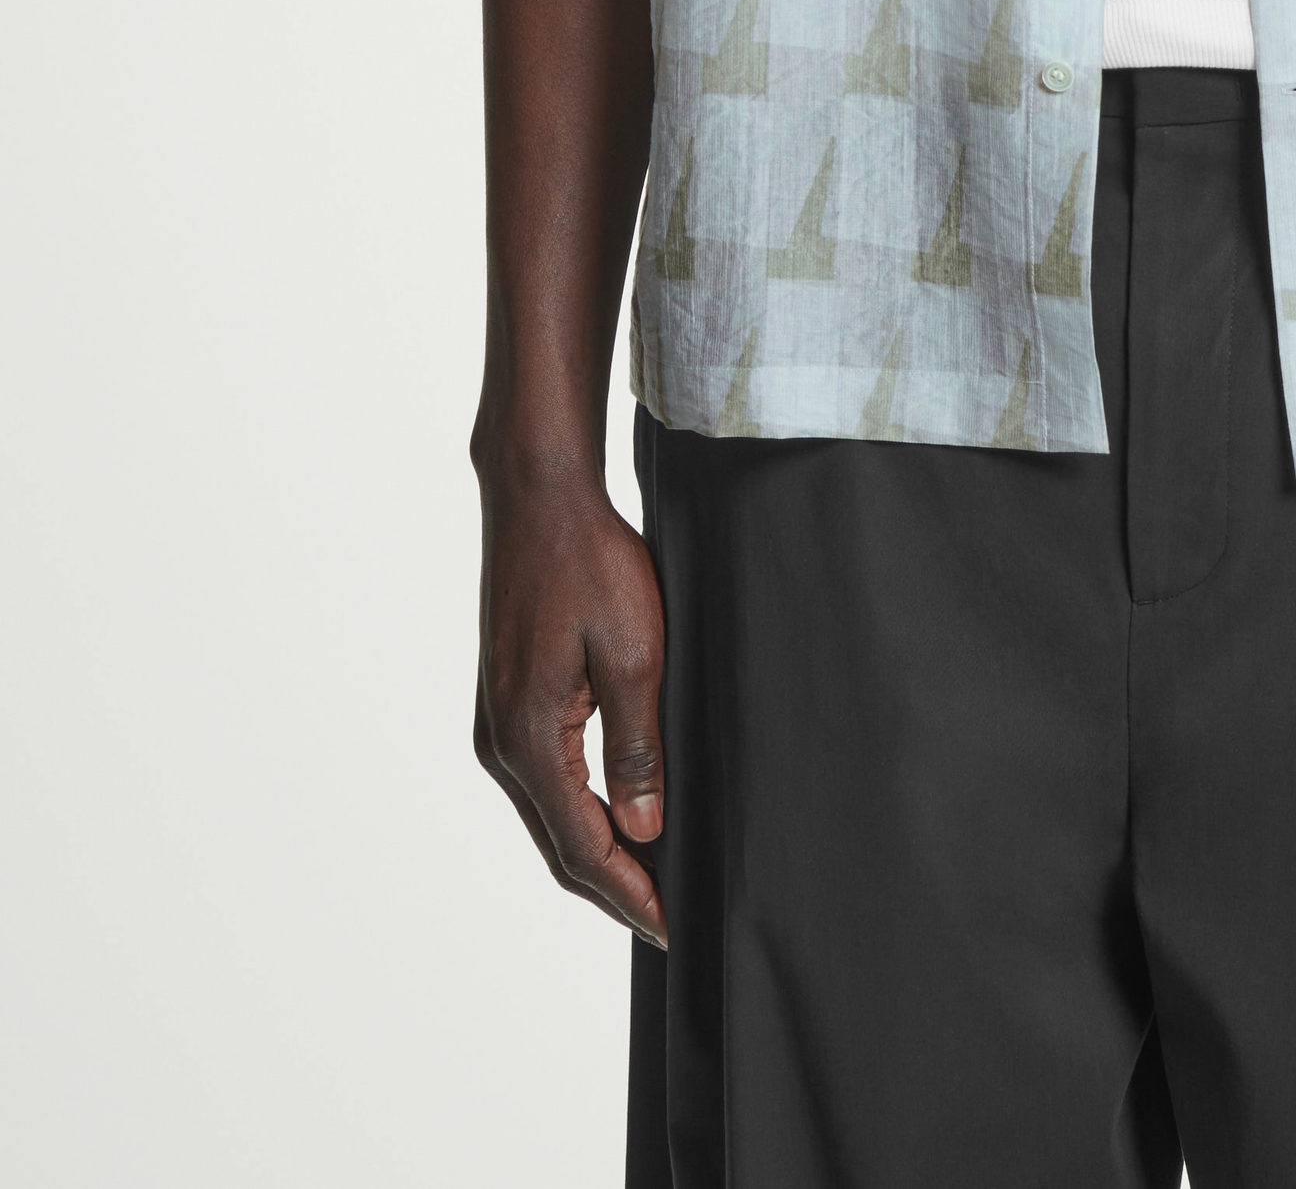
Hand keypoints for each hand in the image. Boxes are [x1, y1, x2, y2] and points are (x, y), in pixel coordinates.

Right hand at [474, 450, 667, 946]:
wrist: (539, 497)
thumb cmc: (591, 563)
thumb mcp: (634, 654)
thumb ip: (637, 748)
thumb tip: (643, 831)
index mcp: (529, 739)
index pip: (582, 847)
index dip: (627, 894)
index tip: (670, 927)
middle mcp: (500, 742)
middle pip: (558, 844)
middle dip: (612, 888)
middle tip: (665, 920)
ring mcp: (496, 723)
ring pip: (549, 815)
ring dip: (594, 852)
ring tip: (649, 880)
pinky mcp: (506, 701)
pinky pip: (543, 781)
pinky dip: (578, 811)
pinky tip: (615, 816)